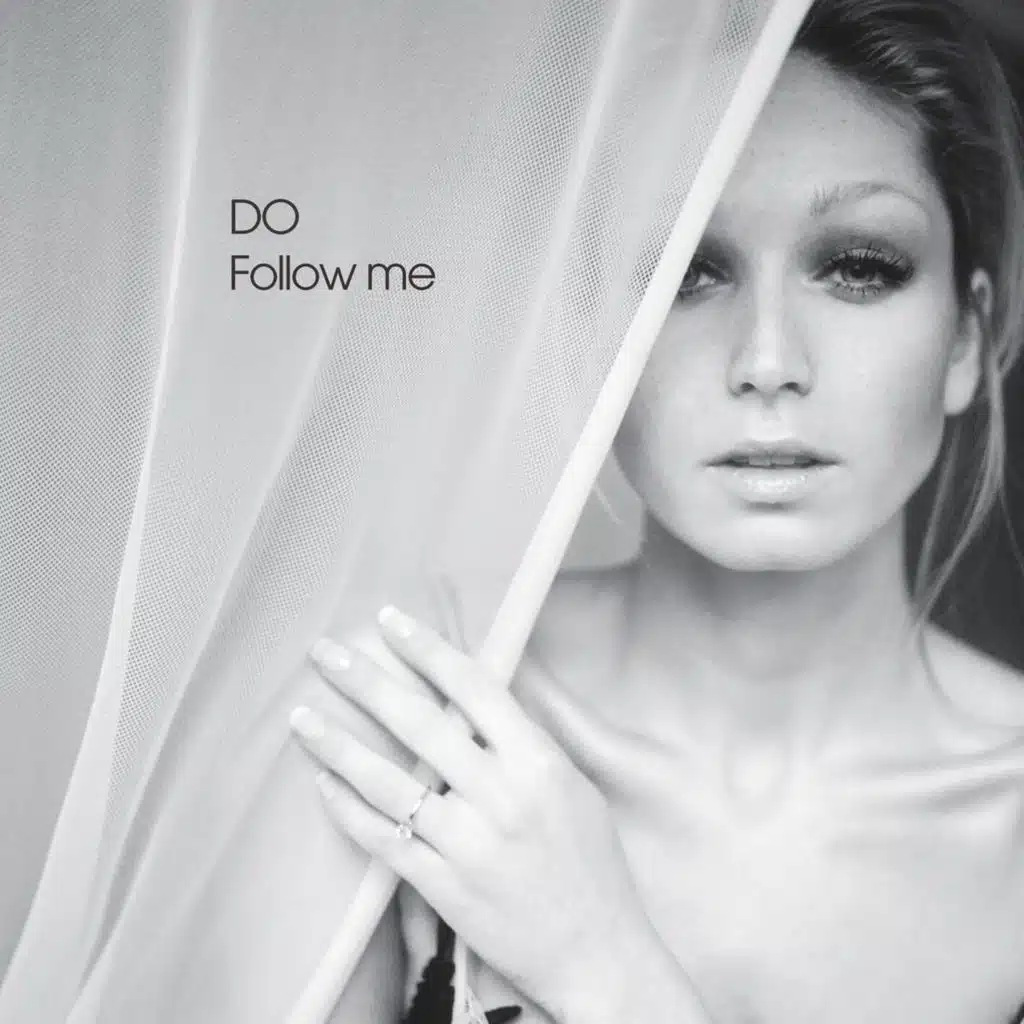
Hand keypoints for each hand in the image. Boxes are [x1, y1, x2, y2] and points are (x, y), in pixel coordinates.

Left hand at [288, 604, 652, 1018]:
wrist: (596, 951)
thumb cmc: (591, 862)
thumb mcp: (574, 785)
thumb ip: (527, 740)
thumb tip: (479, 691)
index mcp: (538, 762)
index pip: (473, 687)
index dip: (427, 649)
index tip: (390, 621)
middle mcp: (499, 796)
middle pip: (419, 723)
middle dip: (367, 681)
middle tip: (326, 653)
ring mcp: (466, 844)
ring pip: (387, 782)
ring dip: (338, 745)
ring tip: (302, 715)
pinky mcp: (442, 887)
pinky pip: (383, 840)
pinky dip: (348, 810)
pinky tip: (323, 783)